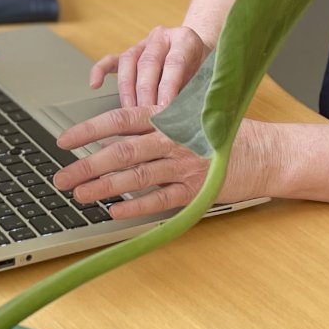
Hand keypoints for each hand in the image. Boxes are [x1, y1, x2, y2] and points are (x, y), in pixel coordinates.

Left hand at [53, 104, 272, 219]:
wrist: (267, 153)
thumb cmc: (224, 132)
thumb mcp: (189, 116)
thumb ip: (155, 122)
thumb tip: (113, 133)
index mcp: (169, 118)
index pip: (120, 120)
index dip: (89, 130)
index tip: (64, 140)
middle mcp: (173, 141)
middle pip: (121, 152)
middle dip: (86, 165)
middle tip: (61, 178)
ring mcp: (184, 167)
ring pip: (136, 177)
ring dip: (103, 187)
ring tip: (79, 196)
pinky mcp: (196, 191)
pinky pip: (160, 201)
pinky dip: (136, 206)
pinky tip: (114, 211)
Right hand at [89, 24, 211, 109]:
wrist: (200, 56)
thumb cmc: (204, 72)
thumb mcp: (206, 80)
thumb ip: (195, 93)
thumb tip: (185, 118)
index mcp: (185, 40)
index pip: (174, 63)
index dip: (168, 87)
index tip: (164, 109)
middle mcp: (162, 37)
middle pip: (148, 63)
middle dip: (145, 94)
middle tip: (146, 116)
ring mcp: (143, 44)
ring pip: (128, 62)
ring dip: (128, 91)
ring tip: (130, 113)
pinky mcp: (129, 54)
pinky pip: (111, 60)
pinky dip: (100, 71)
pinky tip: (95, 85)